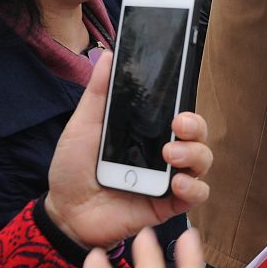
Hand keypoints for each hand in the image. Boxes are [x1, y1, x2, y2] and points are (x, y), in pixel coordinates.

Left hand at [44, 52, 212, 249]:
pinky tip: (176, 183)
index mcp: (148, 131)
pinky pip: (197, 194)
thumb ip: (99, 93)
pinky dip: (194, 187)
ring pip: (203, 160)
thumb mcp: (83, 125)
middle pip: (199, 134)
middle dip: (196, 126)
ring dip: (194, 154)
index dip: (187, 104)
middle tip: (178, 125)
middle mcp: (164, 153)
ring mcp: (168, 179)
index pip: (180, 113)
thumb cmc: (74, 168)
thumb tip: (109, 55)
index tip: (179, 97)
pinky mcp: (168, 204)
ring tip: (170, 156)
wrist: (63, 212)